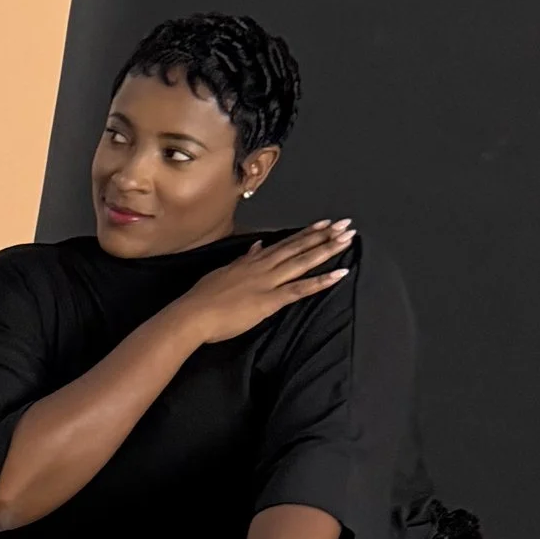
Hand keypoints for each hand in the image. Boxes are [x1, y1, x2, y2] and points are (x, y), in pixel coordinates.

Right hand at [173, 220, 354, 346]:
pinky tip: (339, 274)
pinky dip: (321, 281)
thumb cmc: (201, 299)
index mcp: (251, 262)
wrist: (191, 314)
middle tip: (345, 224)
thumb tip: (255, 248)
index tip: (322, 224)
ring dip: (327, 249)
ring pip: (303, 262)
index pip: (284, 244)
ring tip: (347, 239)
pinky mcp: (269, 300)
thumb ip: (242, 260)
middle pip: (298, 248)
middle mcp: (262, 267)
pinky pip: (300, 289)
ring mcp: (267, 282)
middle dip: (324, 235)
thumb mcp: (222, 273)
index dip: (305, 234)